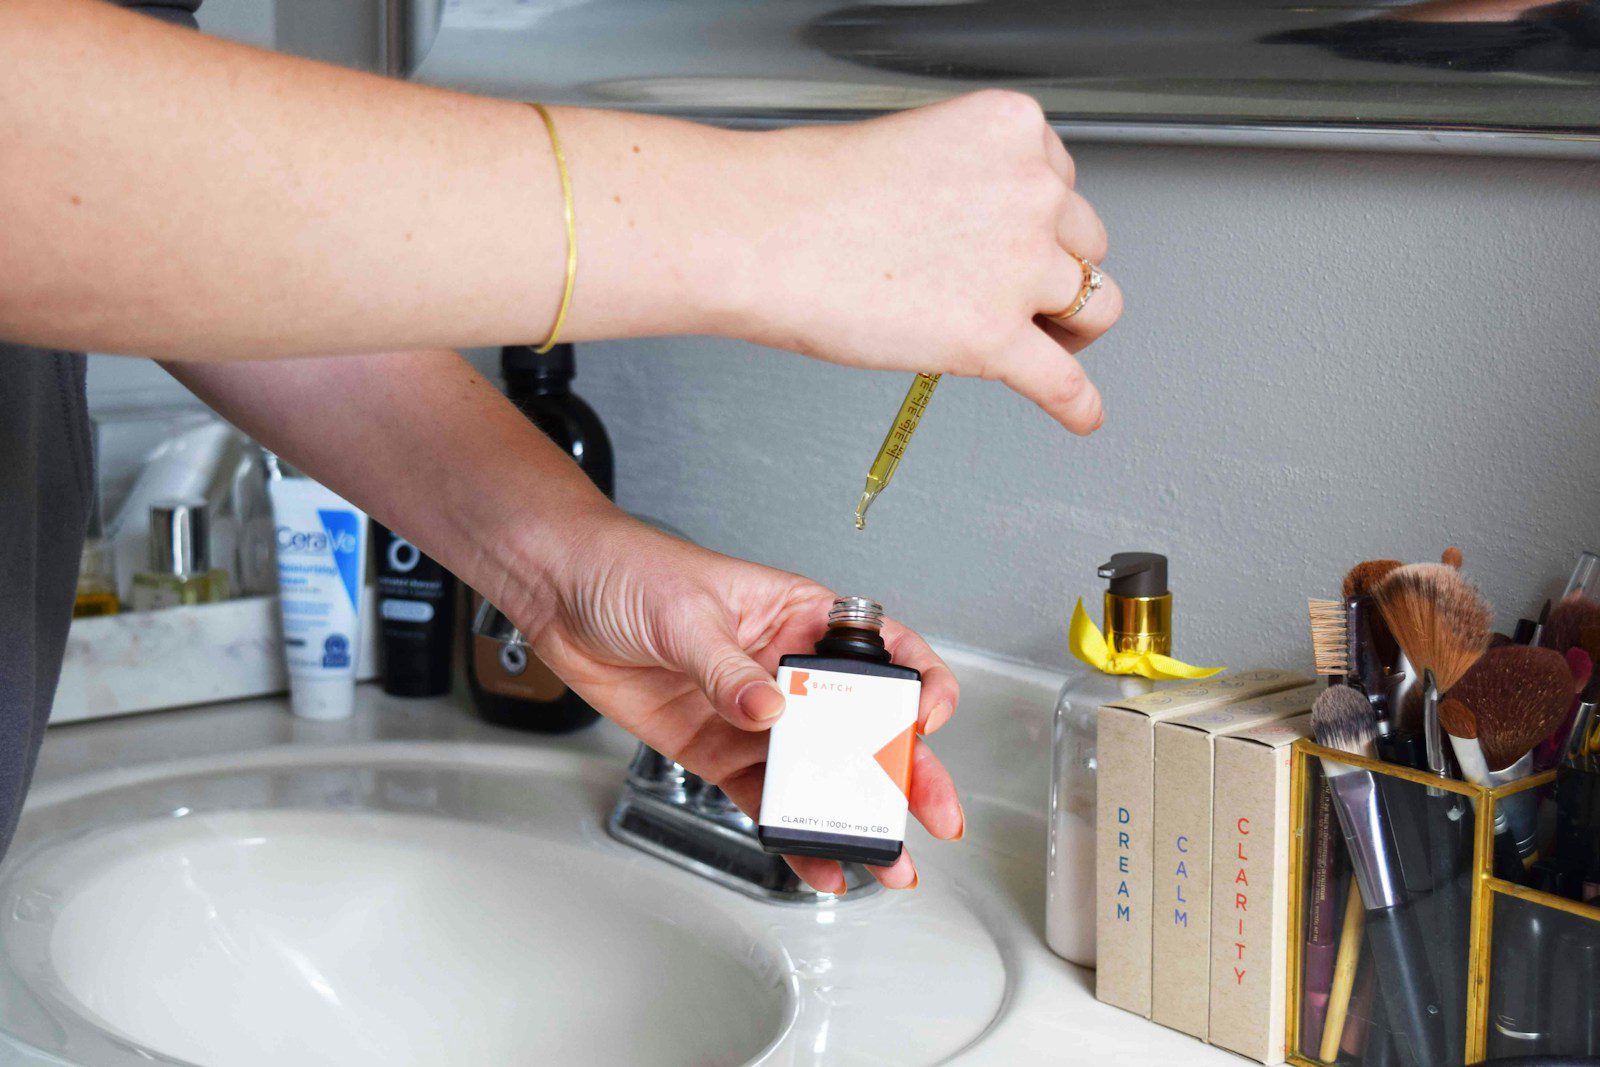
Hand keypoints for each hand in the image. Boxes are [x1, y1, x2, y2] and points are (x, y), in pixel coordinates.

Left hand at [515, 514, 963, 892]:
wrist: (560, 594)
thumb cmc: (630, 571)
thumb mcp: (685, 613)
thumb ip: (729, 670)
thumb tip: (769, 711)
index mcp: (800, 615)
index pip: (882, 648)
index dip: (917, 681)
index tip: (924, 718)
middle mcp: (788, 668)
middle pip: (863, 723)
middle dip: (905, 769)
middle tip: (933, 812)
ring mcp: (755, 715)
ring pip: (819, 771)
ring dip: (851, 813)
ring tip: (881, 856)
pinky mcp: (718, 750)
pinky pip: (764, 798)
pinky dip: (790, 831)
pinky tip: (815, 860)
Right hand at [731, 90, 1120, 434]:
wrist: (762, 233)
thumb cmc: (808, 193)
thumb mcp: (915, 147)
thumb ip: (966, 183)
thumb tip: (979, 236)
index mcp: (1012, 131)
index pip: (1063, 182)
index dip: (1038, 221)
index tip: (1015, 242)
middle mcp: (1032, 191)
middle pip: (1087, 244)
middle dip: (1054, 272)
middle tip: (1017, 294)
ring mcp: (1019, 267)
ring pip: (1096, 307)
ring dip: (1070, 329)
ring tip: (1043, 344)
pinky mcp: (993, 337)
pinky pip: (1061, 382)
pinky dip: (1076, 404)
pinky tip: (1079, 414)